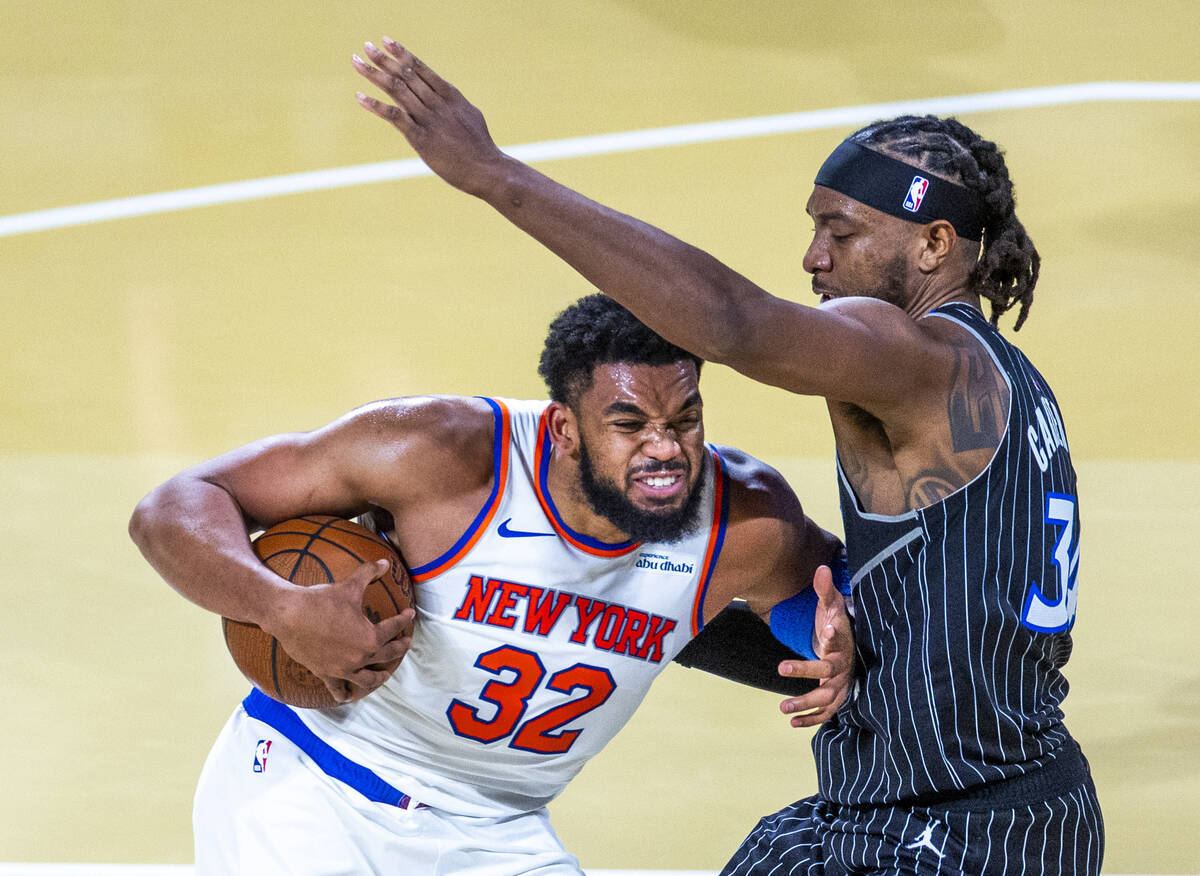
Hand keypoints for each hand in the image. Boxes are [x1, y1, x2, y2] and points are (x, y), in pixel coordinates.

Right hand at [266, 559, 415, 704]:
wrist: (289, 614)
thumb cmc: (321, 600)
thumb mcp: (349, 585)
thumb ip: (369, 573)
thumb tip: (384, 562)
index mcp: (370, 637)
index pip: (393, 628)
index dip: (403, 620)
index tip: (409, 614)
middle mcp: (360, 657)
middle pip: (386, 655)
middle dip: (399, 648)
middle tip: (406, 643)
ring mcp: (343, 668)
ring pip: (366, 679)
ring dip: (378, 677)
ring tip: (384, 676)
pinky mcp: (325, 673)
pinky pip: (336, 688)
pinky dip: (342, 694)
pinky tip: (346, 698)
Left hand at [353, 37, 505, 195]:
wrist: (486, 169)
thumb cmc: (480, 147)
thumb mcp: (470, 116)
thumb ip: (455, 104)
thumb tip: (447, 95)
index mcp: (450, 96)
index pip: (421, 69)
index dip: (402, 54)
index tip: (387, 42)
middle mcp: (437, 103)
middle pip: (405, 75)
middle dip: (384, 60)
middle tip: (366, 47)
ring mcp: (428, 120)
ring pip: (397, 90)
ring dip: (374, 74)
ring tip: (357, 62)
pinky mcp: (421, 139)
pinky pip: (394, 117)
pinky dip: (376, 106)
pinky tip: (360, 97)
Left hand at [775, 564, 853, 726]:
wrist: (848, 648)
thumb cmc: (836, 624)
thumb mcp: (831, 606)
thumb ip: (824, 590)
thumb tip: (820, 568)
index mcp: (842, 642)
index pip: (839, 639)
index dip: (834, 636)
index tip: (826, 631)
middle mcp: (842, 665)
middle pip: (827, 671)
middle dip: (805, 670)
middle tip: (781, 667)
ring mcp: (840, 684)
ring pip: (826, 698)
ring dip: (805, 703)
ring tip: (782, 707)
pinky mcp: (835, 697)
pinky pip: (826, 712)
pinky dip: (811, 719)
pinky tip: (792, 721)